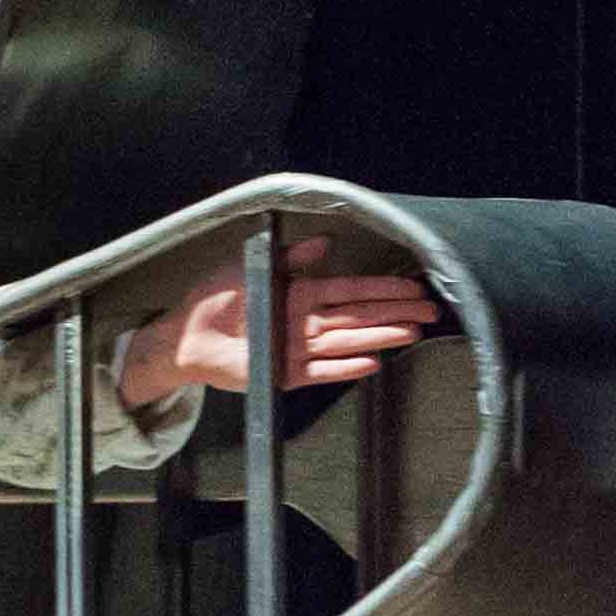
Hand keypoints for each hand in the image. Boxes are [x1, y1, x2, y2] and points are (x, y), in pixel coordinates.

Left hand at [114, 233, 446, 412]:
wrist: (185, 336)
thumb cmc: (215, 297)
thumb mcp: (253, 267)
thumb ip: (292, 259)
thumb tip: (327, 241)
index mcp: (300, 293)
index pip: (351, 290)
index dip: (382, 289)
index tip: (413, 288)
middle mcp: (305, 321)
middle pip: (359, 316)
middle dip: (395, 312)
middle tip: (429, 311)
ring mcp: (299, 348)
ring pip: (347, 341)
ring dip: (379, 337)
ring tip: (411, 332)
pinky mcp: (287, 373)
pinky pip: (323, 371)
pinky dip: (346, 368)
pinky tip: (373, 363)